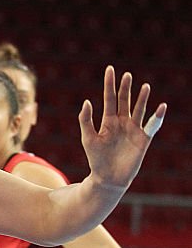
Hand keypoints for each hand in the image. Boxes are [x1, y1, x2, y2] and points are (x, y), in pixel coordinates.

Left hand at [79, 66, 165, 189]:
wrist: (108, 178)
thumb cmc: (96, 159)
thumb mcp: (88, 139)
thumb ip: (86, 120)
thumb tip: (87, 101)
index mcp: (108, 121)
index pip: (109, 98)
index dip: (110, 84)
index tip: (110, 69)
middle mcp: (122, 122)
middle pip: (124, 100)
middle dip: (125, 88)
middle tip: (127, 74)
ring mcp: (133, 130)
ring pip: (139, 110)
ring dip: (142, 98)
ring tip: (144, 86)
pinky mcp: (143, 140)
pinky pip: (152, 126)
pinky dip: (157, 117)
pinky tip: (161, 107)